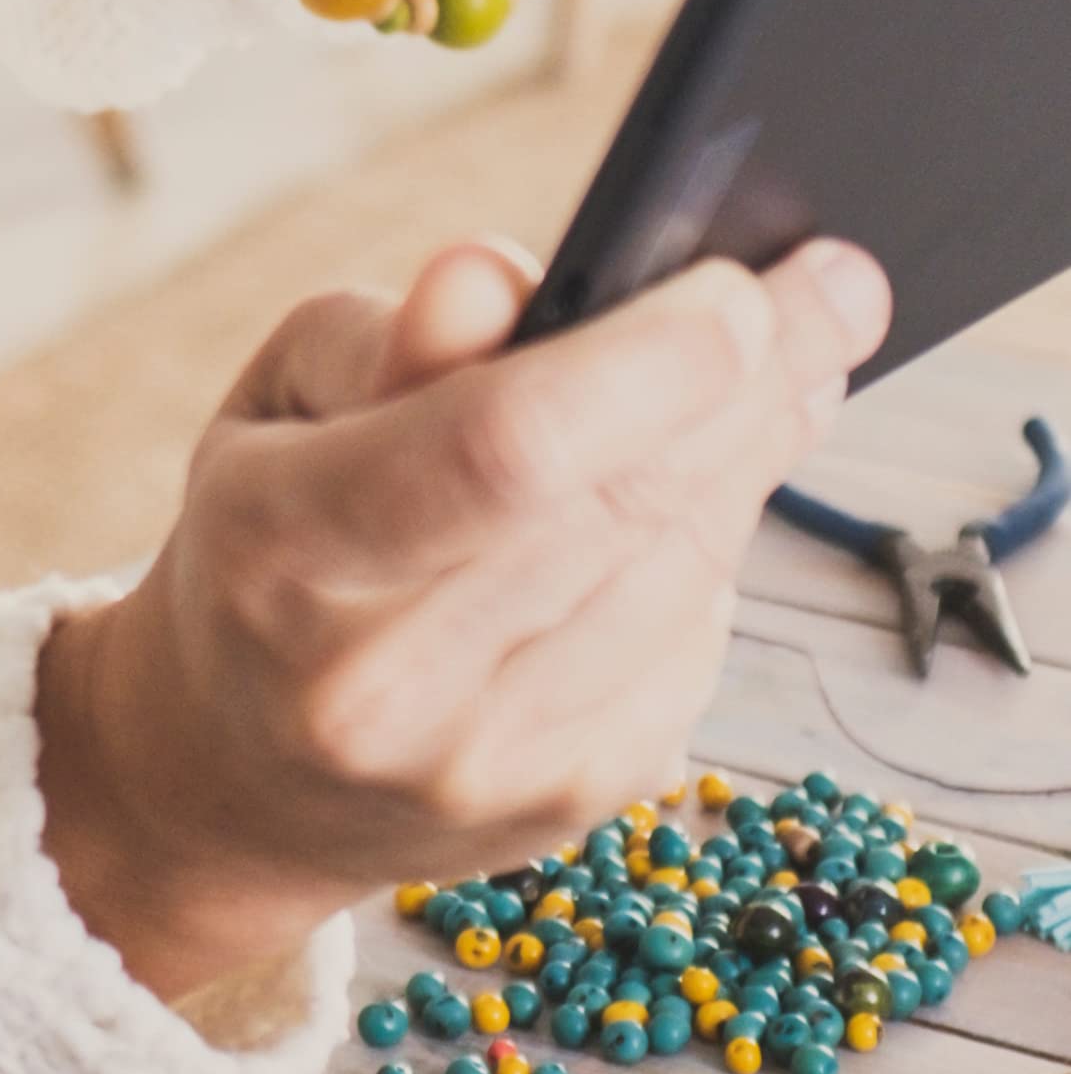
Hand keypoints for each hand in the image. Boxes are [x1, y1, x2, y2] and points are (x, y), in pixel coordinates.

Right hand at [36, 233, 890, 1001]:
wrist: (234, 781)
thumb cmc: (264, 542)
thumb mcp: (277, 402)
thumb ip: (386, 332)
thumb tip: (498, 274)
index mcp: (283, 552)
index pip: (502, 449)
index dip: (643, 362)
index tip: (734, 284)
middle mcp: (385, 682)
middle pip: (625, 503)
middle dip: (755, 378)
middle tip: (838, 282)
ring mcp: (491, 760)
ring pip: (685, 566)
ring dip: (756, 448)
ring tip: (794, 359)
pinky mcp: (574, 799)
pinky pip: (694, 634)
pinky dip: (713, 541)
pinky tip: (707, 480)